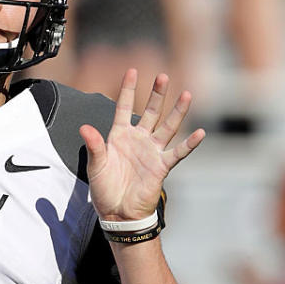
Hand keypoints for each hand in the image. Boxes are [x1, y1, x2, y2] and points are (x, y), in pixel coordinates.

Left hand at [79, 69, 204, 221]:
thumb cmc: (104, 188)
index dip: (127, 90)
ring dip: (177, 112)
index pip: (123, 107)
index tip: (131, 71)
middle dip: (156, 94)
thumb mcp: (96, 166)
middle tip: (162, 76)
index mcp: (119, 136)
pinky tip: (200, 133)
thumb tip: (85, 127)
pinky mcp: (161, 166)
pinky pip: (178, 153)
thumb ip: (94, 146)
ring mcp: (151, 152)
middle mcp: (138, 139)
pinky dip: (189, 144)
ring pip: (167, 127)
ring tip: (186, 94)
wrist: (117, 212)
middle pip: (149, 112)